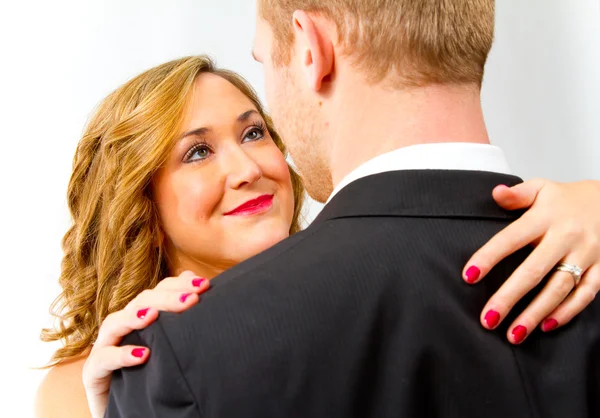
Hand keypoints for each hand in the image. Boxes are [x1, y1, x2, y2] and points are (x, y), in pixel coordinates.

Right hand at [82, 271, 209, 417]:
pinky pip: (103, 360)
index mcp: (140, 318)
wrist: (126, 412)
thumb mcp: (170, 349)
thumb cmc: (151, 377)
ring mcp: (104, 348)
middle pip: (141, 302)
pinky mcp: (93, 373)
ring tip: (154, 315)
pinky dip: (120, 355)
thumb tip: (200, 288)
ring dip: (136, 316)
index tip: (204, 285)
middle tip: (191, 299)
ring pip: (116, 322)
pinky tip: (142, 355)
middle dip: (166, 297)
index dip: (178, 285)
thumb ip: (181, 322)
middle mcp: (122, 328)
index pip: (158, 292)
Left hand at [463, 179, 599, 343]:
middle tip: (488, 318)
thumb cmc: (567, 199)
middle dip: (509, 297)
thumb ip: (517, 194)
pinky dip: (567, 312)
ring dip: (535, 313)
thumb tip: (496, 193)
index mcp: (545, 217)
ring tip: (513, 334)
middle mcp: (566, 237)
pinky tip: (545, 326)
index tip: (468, 276)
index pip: (511, 239)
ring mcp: (586, 255)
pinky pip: (585, 294)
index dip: (489, 257)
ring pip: (559, 289)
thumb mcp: (541, 188)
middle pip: (534, 271)